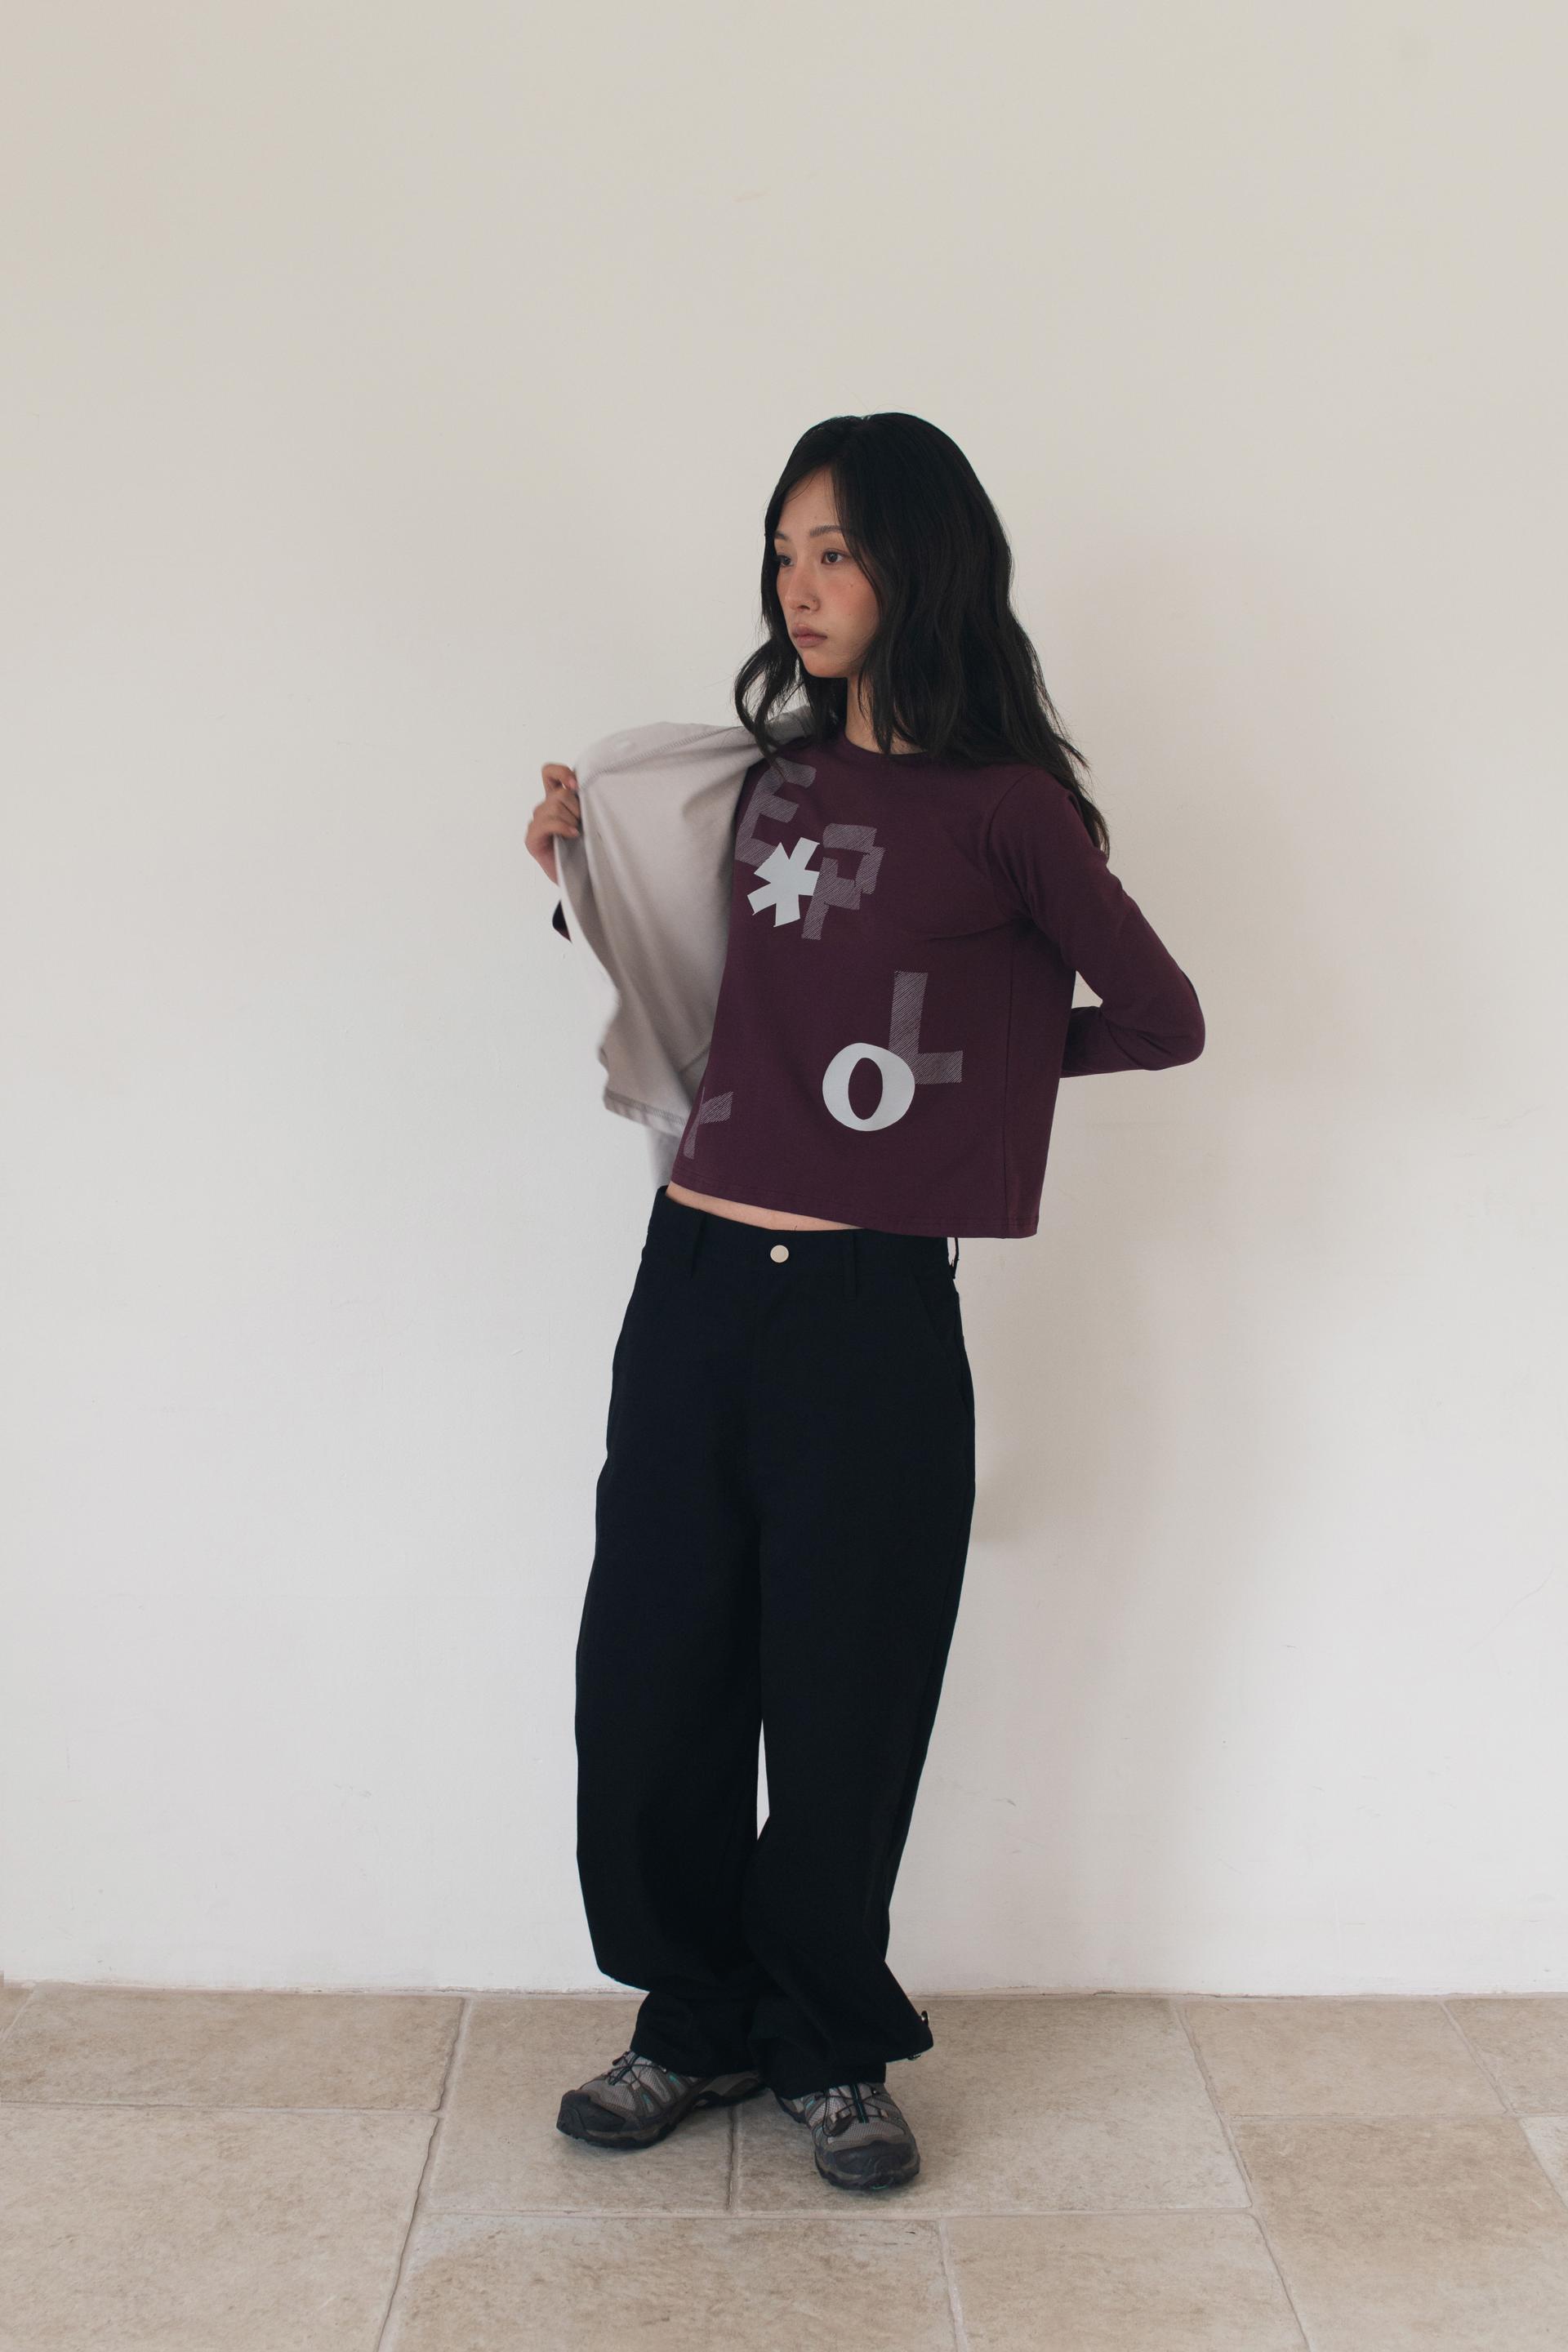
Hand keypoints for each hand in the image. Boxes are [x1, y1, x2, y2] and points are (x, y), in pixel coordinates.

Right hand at [527, 764, 580, 885]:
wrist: (582, 877)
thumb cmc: (587, 848)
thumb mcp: (589, 819)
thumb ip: (585, 802)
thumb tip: (594, 787)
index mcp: (556, 800)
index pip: (549, 773)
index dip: (561, 772)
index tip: (576, 785)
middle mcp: (544, 809)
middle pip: (558, 793)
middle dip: (576, 807)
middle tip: (583, 823)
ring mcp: (536, 824)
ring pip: (554, 807)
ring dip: (571, 820)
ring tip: (577, 833)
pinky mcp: (532, 839)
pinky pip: (547, 823)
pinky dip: (562, 827)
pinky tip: (572, 835)